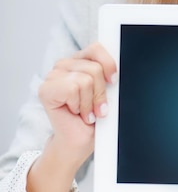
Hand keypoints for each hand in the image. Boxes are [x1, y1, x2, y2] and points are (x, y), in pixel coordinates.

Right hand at [38, 42, 115, 165]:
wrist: (78, 143)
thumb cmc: (93, 118)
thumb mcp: (107, 93)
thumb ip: (109, 77)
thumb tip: (118, 71)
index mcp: (80, 61)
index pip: (96, 48)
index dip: (109, 64)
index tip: (113, 81)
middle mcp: (65, 64)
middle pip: (94, 67)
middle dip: (101, 92)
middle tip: (98, 108)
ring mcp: (53, 76)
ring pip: (85, 79)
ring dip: (90, 102)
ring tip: (86, 112)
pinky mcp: (46, 89)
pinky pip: (73, 89)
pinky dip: (79, 105)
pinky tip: (75, 113)